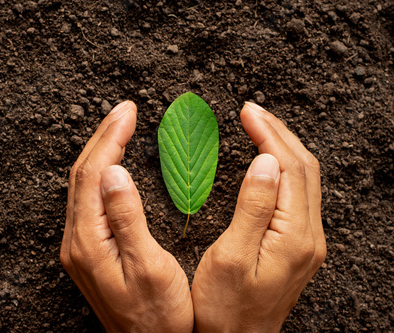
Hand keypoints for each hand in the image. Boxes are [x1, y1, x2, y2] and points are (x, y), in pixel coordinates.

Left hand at [60, 101, 193, 332]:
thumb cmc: (158, 315)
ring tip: (120, 127)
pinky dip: (100, 172)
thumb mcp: (149, 267)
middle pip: (82, 174)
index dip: (110, 138)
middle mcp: (76, 240)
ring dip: (100, 151)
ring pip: (83, 185)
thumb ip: (126, 219)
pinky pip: (88, 199)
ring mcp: (79, 245)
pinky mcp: (88, 250)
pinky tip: (113, 165)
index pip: (93, 174)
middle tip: (124, 110)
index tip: (128, 111)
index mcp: (89, 240)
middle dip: (103, 136)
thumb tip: (113, 171)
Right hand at [192, 102, 326, 331]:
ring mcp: (307, 241)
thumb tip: (265, 162)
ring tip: (259, 126)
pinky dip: (284, 168)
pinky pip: (298, 195)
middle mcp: (309, 236)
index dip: (269, 134)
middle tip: (252, 111)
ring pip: (304, 179)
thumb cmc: (225, 307)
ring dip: (283, 147)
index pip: (290, 168)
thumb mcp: (231, 256)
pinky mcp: (298, 245)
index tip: (247, 112)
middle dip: (278, 133)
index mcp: (295, 236)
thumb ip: (253, 207)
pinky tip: (267, 161)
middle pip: (304, 168)